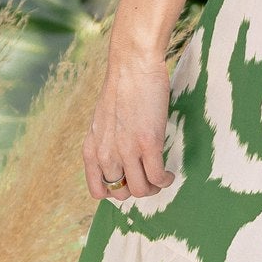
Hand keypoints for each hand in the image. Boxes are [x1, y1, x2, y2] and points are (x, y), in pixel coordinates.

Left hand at [82, 46, 175, 201]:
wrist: (132, 66)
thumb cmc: (121, 88)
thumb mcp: (103, 122)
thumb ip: (106, 143)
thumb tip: (119, 162)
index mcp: (92, 150)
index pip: (98, 191)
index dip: (116, 192)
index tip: (129, 182)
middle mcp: (106, 154)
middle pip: (122, 194)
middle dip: (138, 189)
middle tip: (149, 176)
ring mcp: (127, 151)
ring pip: (141, 190)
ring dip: (154, 188)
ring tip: (160, 176)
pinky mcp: (148, 144)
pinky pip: (157, 177)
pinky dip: (165, 180)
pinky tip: (169, 173)